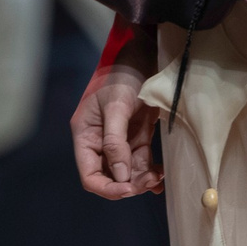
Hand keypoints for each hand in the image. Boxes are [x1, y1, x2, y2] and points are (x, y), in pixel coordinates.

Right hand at [71, 46, 164, 199]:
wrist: (145, 56)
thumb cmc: (124, 76)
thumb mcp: (117, 106)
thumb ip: (115, 142)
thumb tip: (121, 176)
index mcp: (85, 135)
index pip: (89, 174)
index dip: (107, 187)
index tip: (128, 189)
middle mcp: (99, 141)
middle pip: (109, 177)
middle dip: (128, 184)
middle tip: (149, 181)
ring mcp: (119, 141)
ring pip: (128, 172)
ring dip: (142, 179)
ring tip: (158, 177)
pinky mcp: (137, 137)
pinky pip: (141, 162)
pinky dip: (150, 172)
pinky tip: (160, 176)